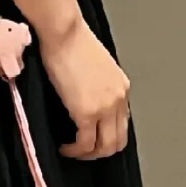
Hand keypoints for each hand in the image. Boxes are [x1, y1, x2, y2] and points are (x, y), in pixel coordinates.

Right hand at [38, 19, 131, 160]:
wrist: (63, 32)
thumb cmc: (70, 39)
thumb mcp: (92, 63)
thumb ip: (95, 84)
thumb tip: (83, 96)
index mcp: (121, 86)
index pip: (122, 122)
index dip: (107, 135)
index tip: (91, 138)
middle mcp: (119, 98)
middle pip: (118, 140)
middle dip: (100, 151)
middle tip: (82, 152)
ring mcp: (105, 107)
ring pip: (105, 147)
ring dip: (88, 154)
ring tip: (72, 152)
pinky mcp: (87, 113)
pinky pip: (85, 143)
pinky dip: (75, 150)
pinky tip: (64, 147)